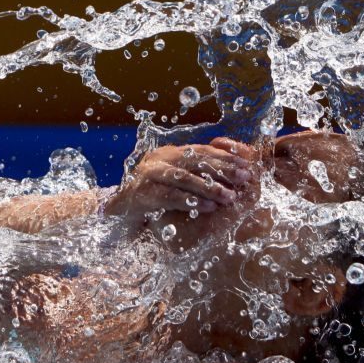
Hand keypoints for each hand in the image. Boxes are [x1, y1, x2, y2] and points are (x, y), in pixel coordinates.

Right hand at [105, 137, 258, 225]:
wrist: (115, 211)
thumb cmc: (150, 199)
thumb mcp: (173, 183)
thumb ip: (194, 175)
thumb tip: (229, 176)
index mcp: (170, 154)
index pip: (202, 150)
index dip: (226, 157)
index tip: (248, 165)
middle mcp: (159, 159)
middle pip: (196, 160)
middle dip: (223, 169)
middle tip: (245, 178)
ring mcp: (149, 175)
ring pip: (184, 178)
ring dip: (210, 187)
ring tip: (230, 197)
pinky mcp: (142, 193)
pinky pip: (171, 197)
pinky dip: (191, 201)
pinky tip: (208, 207)